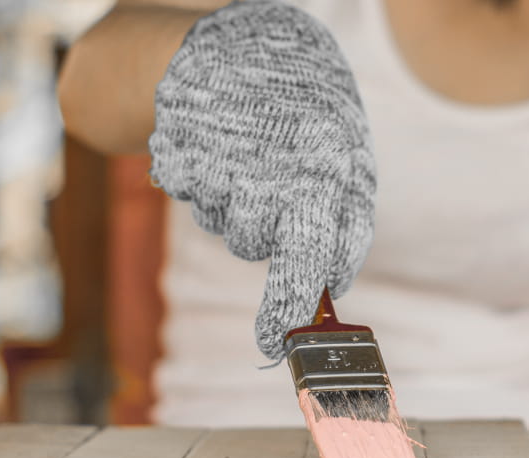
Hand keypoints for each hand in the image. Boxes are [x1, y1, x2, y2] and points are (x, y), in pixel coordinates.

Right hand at [149, 0, 376, 359]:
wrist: (242, 45)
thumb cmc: (308, 116)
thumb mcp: (349, 159)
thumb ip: (347, 224)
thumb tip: (333, 287)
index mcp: (323, 168)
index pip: (309, 255)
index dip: (290, 305)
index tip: (277, 341)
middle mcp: (269, 167)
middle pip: (254, 244)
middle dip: (261, 245)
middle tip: (269, 249)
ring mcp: (219, 159)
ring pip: (224, 224)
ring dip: (236, 206)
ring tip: (253, 156)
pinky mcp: (179, 152)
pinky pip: (193, 194)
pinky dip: (207, 181)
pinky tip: (224, 146)